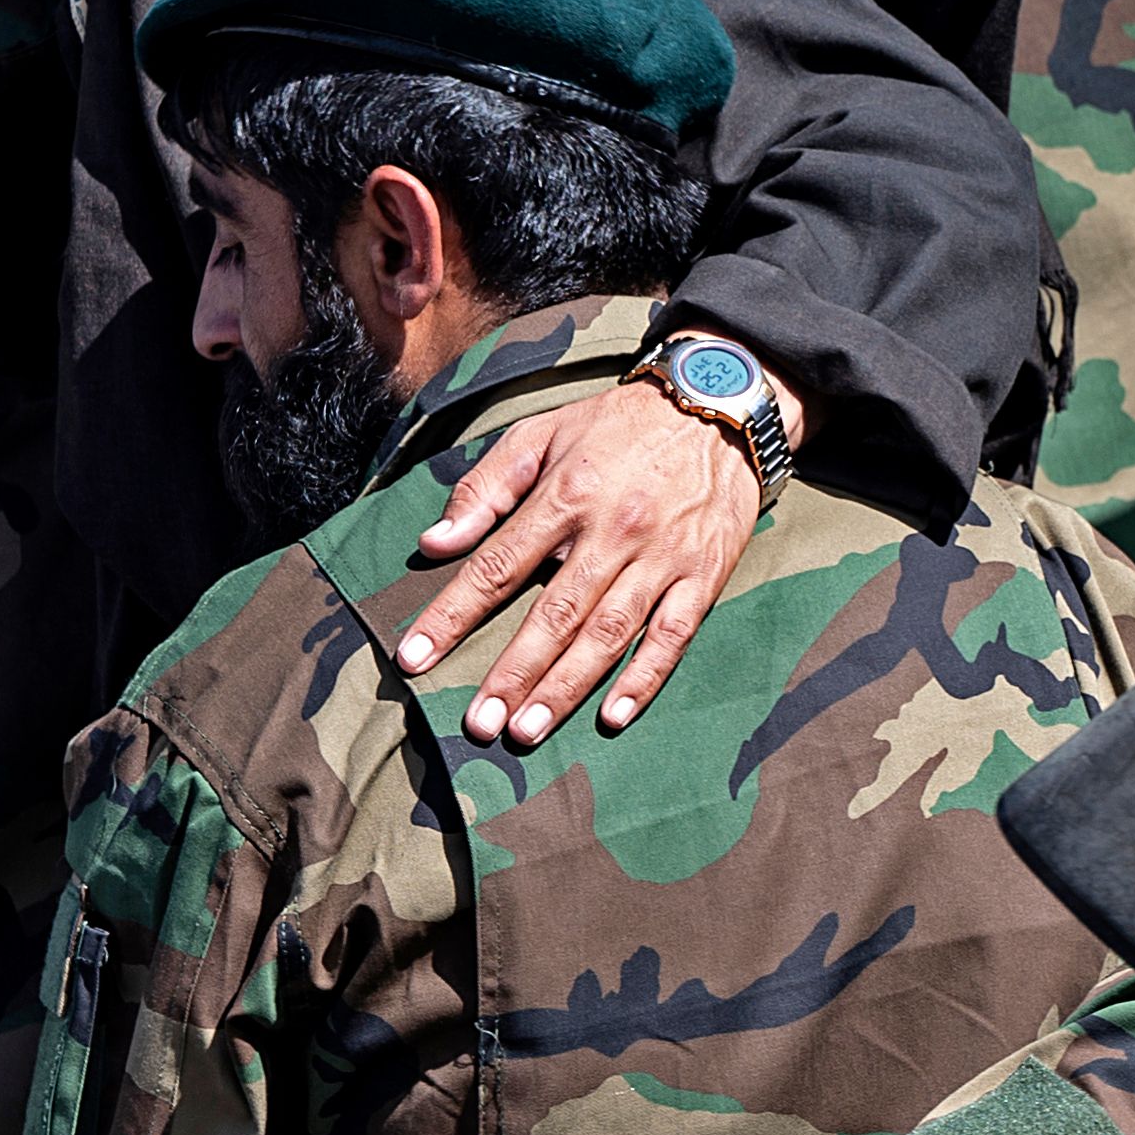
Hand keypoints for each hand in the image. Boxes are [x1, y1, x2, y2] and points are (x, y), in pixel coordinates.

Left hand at [408, 364, 786, 746]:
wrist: (721, 404)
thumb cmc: (619, 425)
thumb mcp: (542, 433)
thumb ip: (485, 487)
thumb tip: (434, 542)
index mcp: (568, 494)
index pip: (498, 566)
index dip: (452, 616)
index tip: (414, 658)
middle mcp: (615, 530)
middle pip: (555, 614)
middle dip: (512, 673)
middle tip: (478, 723)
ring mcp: (663, 556)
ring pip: (610, 632)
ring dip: (567, 685)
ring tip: (528, 729)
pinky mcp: (704, 573)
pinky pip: (674, 635)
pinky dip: (644, 677)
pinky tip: (613, 714)